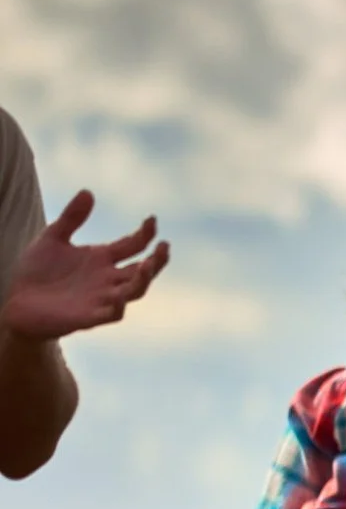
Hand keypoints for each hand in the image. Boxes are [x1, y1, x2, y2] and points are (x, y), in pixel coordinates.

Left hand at [0, 190, 169, 340]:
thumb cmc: (37, 272)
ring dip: (144, 280)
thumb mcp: (53, 238)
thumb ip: (71, 218)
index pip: (134, 245)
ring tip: (147, 266)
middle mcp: (108, 279)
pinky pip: (113, 314)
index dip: (146, 233)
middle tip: (164, 246)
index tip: (152, 219)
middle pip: (143, 270)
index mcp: (103, 259)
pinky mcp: (90, 316)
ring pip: (135, 291)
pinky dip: (118, 306)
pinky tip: (119, 297)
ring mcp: (102, 298)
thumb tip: (88, 192)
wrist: (18, 302)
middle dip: (157, 260)